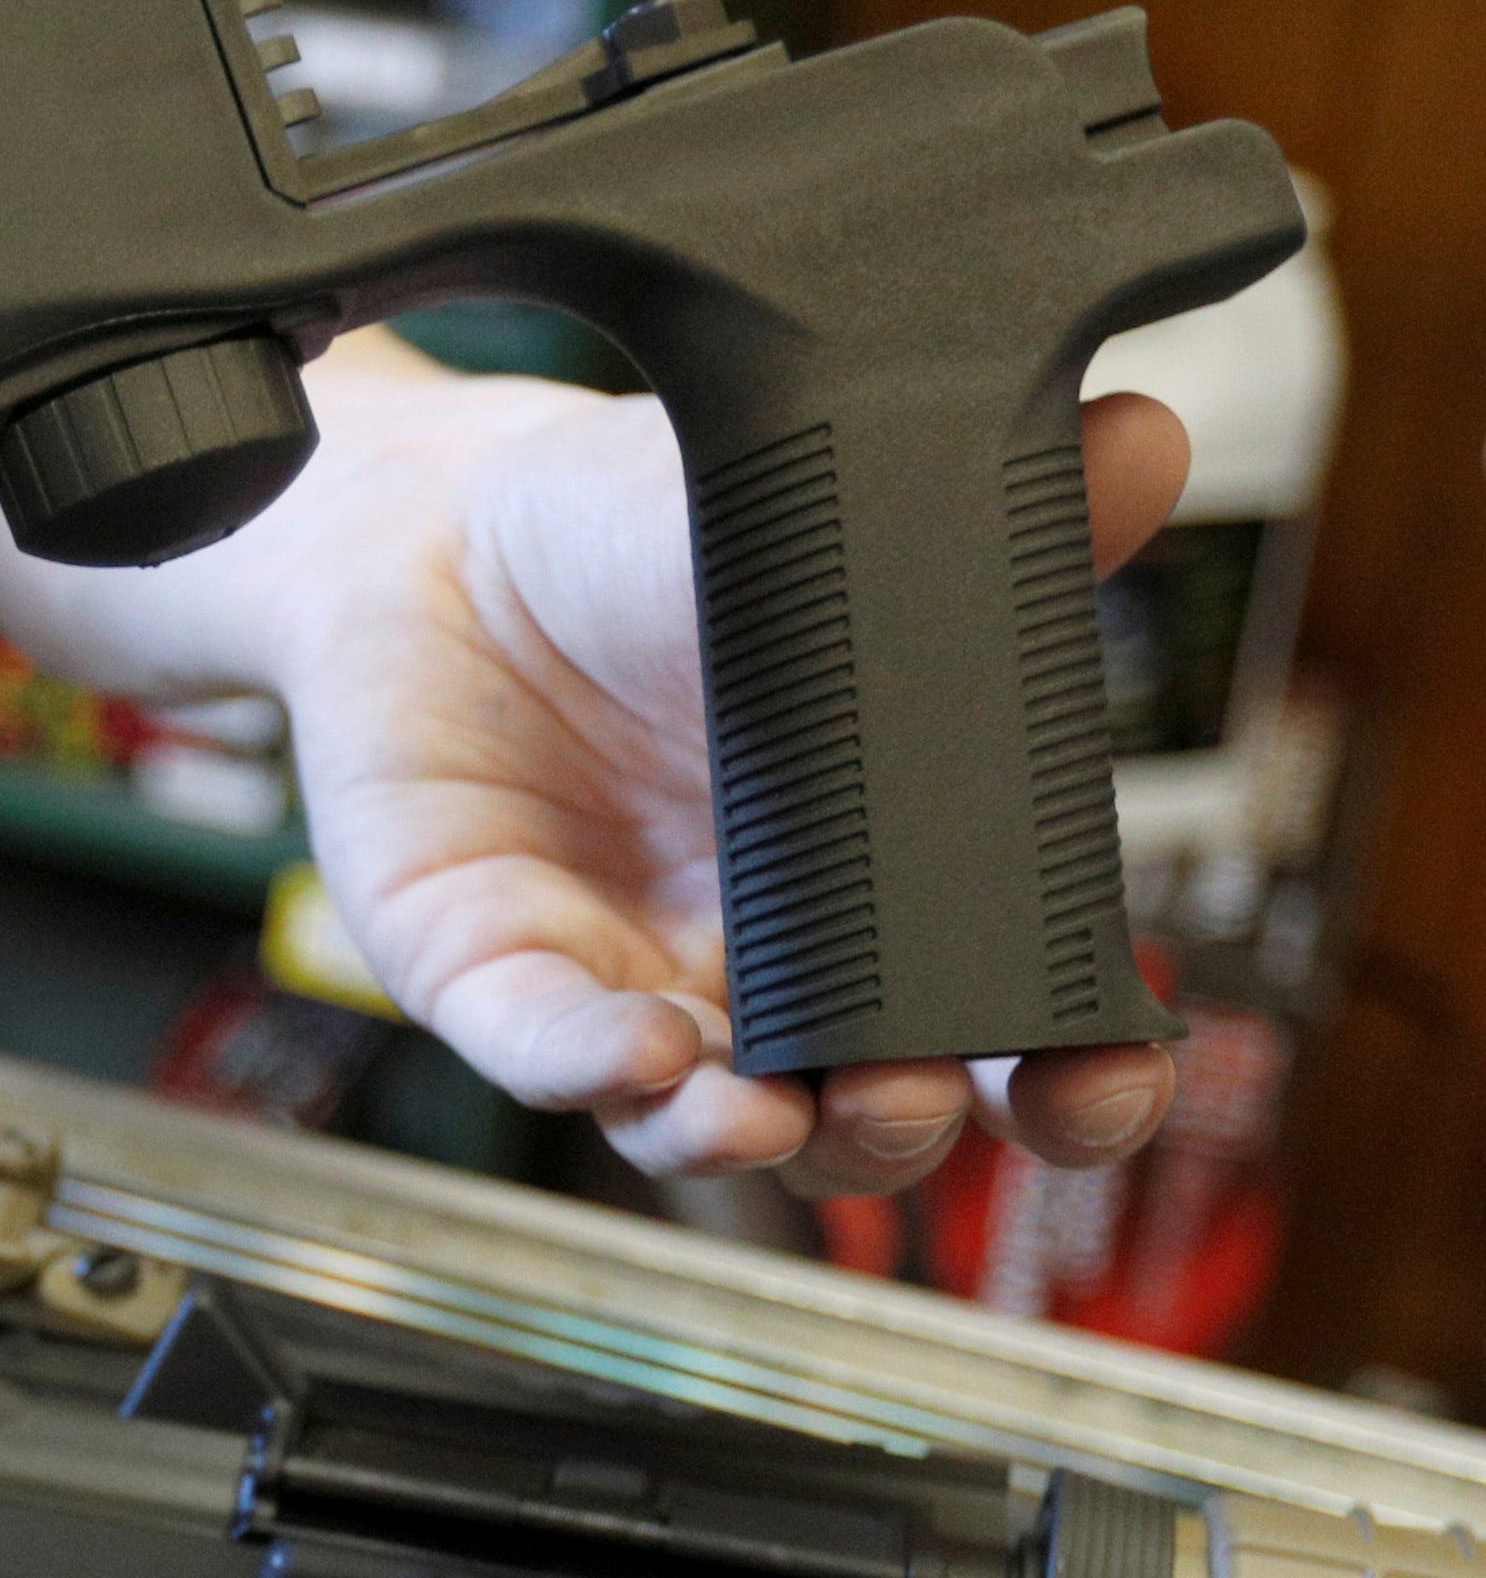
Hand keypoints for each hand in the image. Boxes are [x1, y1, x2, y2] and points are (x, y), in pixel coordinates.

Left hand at [0, 336, 1192, 1191]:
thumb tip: (1140, 443)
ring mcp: (626, 978)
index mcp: (883, 882)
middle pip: (863, 1112)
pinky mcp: (488, 971)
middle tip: (916, 1094)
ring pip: (704, 1119)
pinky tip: (644, 1054)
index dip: (1071, 1076)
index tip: (1103, 1075)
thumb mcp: (818, 526)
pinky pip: (541, 1047)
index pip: (1007, 1023)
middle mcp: (765, 962)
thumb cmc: (641, 547)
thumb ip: (977, 517)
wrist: (439, 525)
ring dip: (752, 1134)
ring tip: (773, 1113)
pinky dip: (595, 1066)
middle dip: (902, 1129)